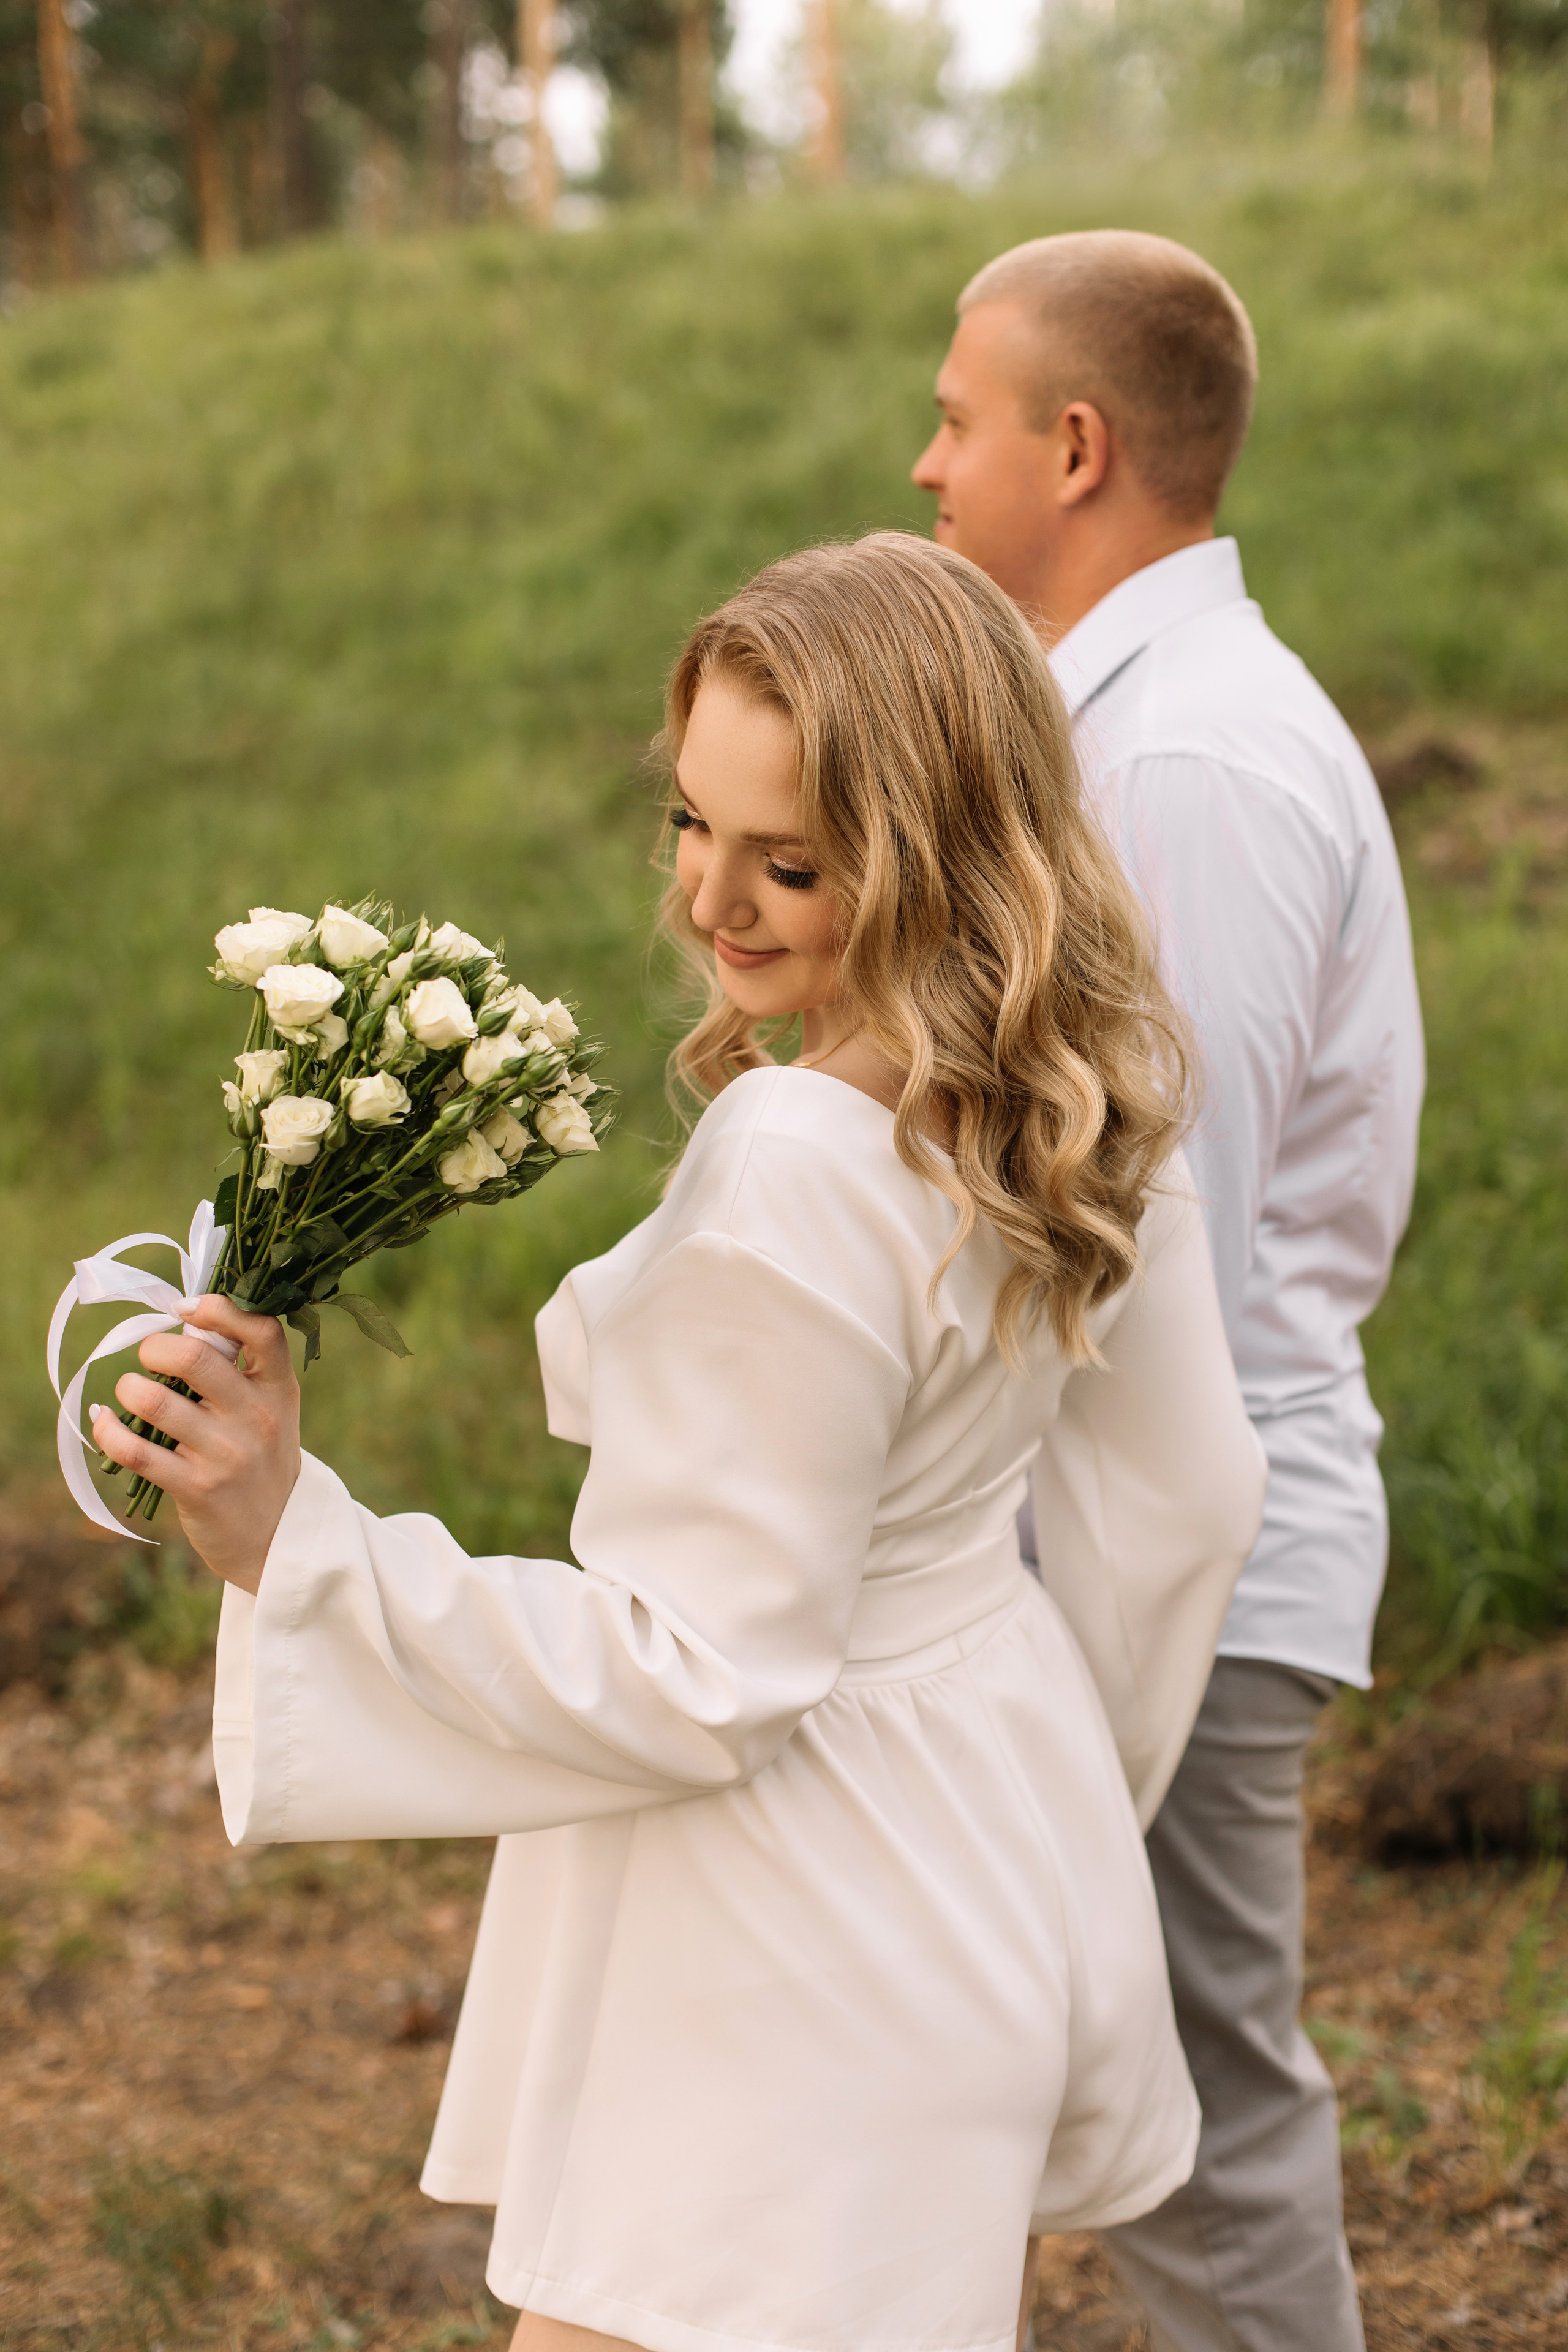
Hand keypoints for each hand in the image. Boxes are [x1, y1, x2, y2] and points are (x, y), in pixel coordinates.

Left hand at [91, 1297, 301, 1593]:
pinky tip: (104, 1422)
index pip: (262, 1331)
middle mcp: (257, 1417)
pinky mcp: (196, 1488)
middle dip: (154, 1348)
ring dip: (129, 1389)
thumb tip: (181, 1323)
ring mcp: (227, 1455)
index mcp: (278, 1389)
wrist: (275, 1536)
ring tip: (130, 1393)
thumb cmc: (260, 1458)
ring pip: (155, 1402)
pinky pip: (135, 1450)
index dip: (219, 1309)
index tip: (184, 1308)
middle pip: (195, 1359)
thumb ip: (238, 1371)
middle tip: (149, 1358)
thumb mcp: (269, 1411)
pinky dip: (108, 1430)